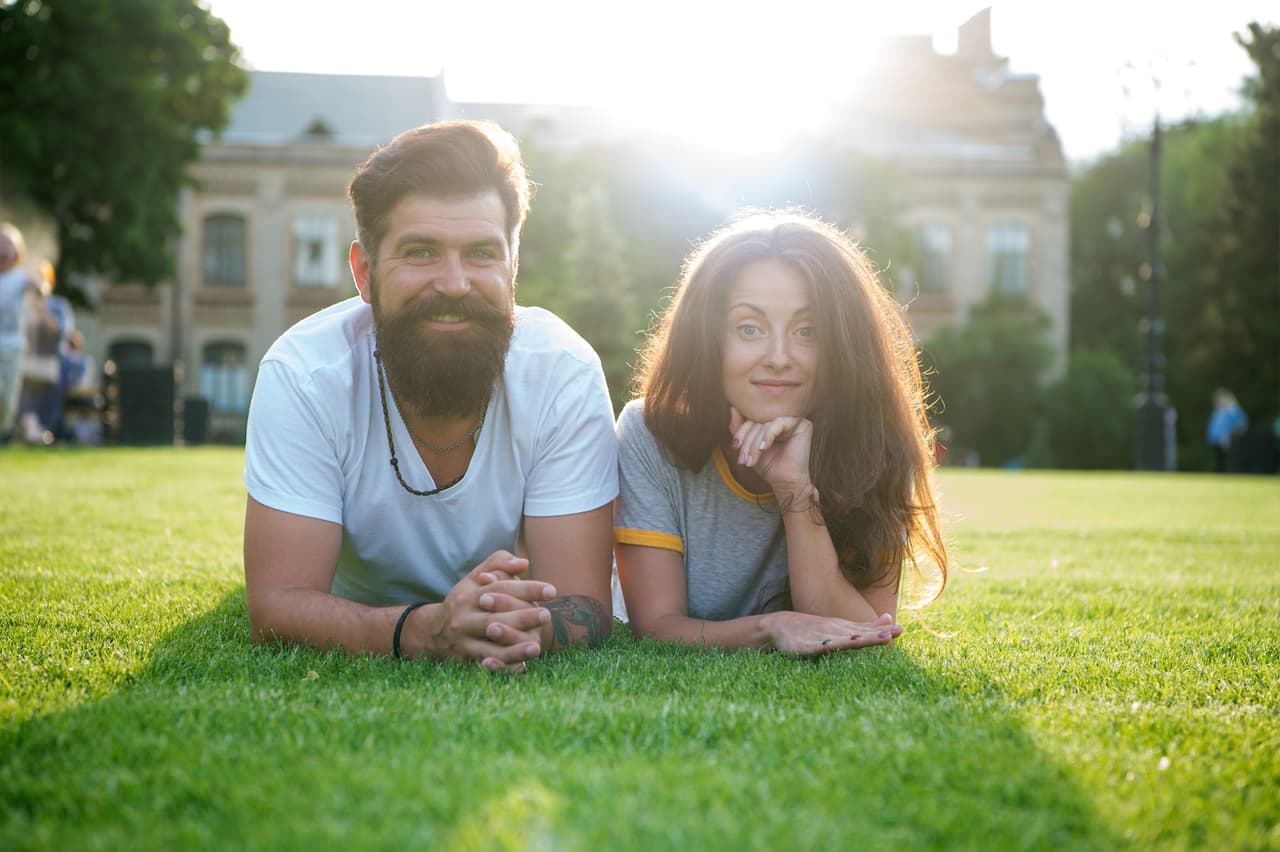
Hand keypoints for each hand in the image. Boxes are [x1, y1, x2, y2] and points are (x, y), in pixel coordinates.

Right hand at [423, 550, 555, 671]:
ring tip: (536, 646)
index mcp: (469, 596)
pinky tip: (520, 668)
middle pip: (494, 619)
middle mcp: (464, 619)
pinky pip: (485, 666)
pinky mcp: (465, 661)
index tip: (551, 591)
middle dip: (521, 618)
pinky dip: (500, 669)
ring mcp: (463, 642)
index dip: (526, 589)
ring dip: (513, 649)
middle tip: (546, 615)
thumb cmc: (464, 602)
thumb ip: (497, 564)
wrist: (432, 632)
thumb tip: (523, 562)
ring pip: (489, 647)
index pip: (500, 589)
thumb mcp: (473, 578)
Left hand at [729, 407, 814, 501]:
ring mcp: (794, 420)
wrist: (785, 483)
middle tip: (744, 458)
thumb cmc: (770, 465)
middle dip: (748, 441)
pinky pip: (778, 423)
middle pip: (758, 420)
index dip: (741, 431)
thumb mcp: (749, 446)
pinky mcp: (802, 424)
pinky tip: (764, 448)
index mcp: (773, 420)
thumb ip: (740, 428)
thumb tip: (733, 408)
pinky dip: (767, 436)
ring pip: (765, 423)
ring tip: (752, 459)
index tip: (735, 447)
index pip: (752, 417)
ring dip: (755, 443)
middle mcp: (784, 417)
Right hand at [762, 611, 901, 655]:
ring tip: (871, 640)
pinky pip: (819, 646)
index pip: (866, 630)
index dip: (882, 631)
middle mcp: (835, 630)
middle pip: (859, 634)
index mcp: (844, 628)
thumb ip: (866, 626)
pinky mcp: (807, 646)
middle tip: (895, 632)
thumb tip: (890, 620)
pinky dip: (829, 645)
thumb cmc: (812, 628)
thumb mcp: (841, 626)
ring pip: (843, 639)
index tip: (900, 630)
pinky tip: (837, 644)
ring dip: (859, 639)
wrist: (780, 625)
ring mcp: (821, 637)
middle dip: (876, 635)